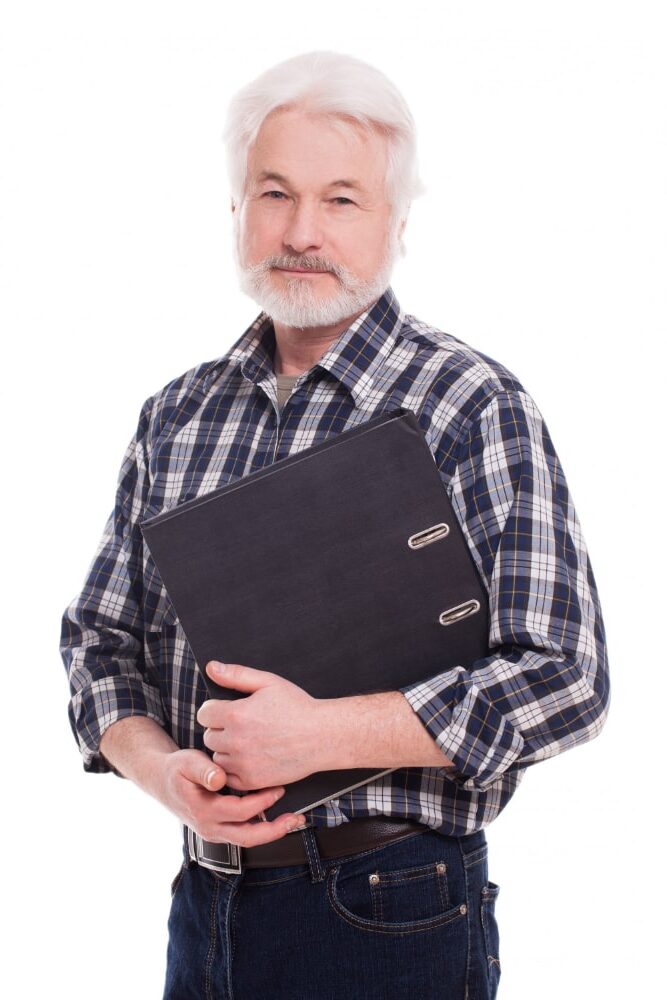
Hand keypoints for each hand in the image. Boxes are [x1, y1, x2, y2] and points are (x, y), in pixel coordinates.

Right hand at [156, 747, 305, 845]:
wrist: (163, 782)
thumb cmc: (177, 770)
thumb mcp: (186, 762)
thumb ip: (203, 770)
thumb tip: (219, 779)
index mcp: (203, 811)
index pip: (240, 812)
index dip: (261, 802)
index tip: (278, 788)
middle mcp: (210, 827)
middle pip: (248, 837)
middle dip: (275, 830)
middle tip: (296, 818)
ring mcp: (215, 831)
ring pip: (247, 839)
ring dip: (272, 831)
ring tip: (293, 820)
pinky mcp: (220, 829)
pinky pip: (244, 833)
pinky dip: (262, 827)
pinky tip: (276, 816)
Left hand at [197, 661, 321, 790]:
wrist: (322, 736)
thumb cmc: (298, 707)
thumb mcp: (268, 682)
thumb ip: (236, 675)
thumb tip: (211, 668)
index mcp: (237, 714)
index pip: (204, 714)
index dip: (215, 710)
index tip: (228, 710)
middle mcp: (236, 741)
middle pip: (208, 736)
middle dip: (220, 730)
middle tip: (242, 726)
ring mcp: (243, 763)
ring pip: (217, 757)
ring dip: (226, 750)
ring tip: (247, 742)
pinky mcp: (253, 780)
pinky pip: (229, 777)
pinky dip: (235, 769)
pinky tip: (250, 758)